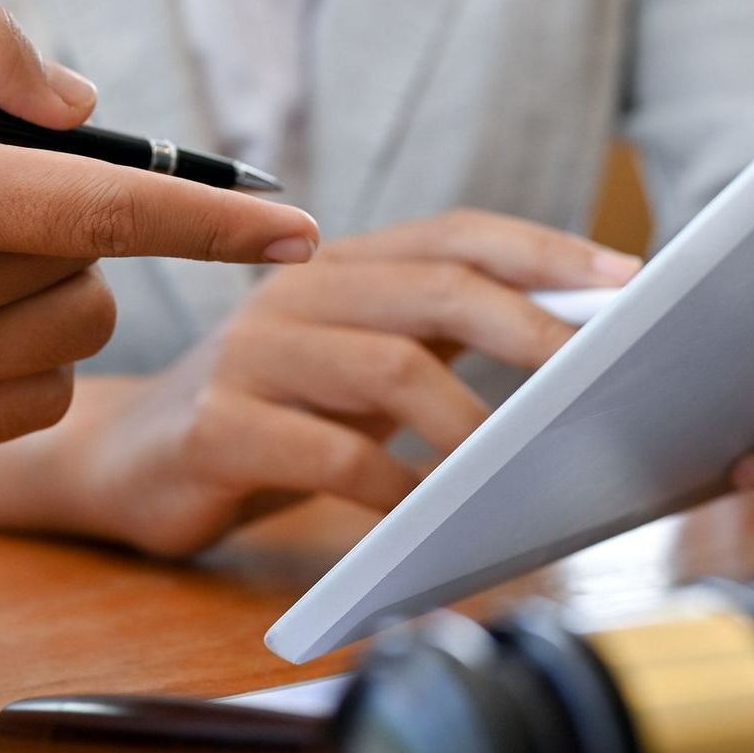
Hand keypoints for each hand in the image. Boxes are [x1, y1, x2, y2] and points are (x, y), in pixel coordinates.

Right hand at [0, 210, 640, 556]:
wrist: (127, 457)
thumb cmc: (263, 411)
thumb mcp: (344, 364)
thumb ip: (426, 342)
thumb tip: (567, 343)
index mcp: (333, 267)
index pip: (452, 233)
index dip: (542, 250)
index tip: (626, 283)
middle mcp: (293, 293)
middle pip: (433, 289)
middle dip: (530, 329)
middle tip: (600, 377)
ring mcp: (250, 355)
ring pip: (389, 368)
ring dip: (472, 423)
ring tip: (521, 467)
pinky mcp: (216, 425)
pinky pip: (331, 456)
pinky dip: (395, 491)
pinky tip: (427, 519)